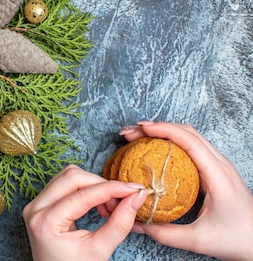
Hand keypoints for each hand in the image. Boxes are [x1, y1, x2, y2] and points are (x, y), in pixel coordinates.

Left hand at [22, 165, 147, 260]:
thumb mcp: (99, 250)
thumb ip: (119, 224)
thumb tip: (137, 197)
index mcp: (45, 222)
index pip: (83, 195)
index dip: (112, 189)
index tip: (135, 189)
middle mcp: (35, 208)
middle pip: (73, 177)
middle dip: (102, 185)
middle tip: (122, 202)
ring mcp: (35, 203)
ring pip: (68, 176)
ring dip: (94, 185)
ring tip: (109, 207)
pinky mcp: (40, 202)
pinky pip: (63, 182)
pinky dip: (85, 188)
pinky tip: (97, 204)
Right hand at [120, 121, 252, 260]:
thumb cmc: (238, 240)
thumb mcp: (198, 240)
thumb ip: (165, 233)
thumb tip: (136, 224)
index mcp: (218, 176)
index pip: (189, 141)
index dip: (163, 129)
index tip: (140, 129)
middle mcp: (220, 165)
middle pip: (187, 132)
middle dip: (156, 127)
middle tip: (130, 133)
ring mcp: (219, 165)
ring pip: (190, 136)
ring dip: (163, 131)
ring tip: (138, 136)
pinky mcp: (216, 170)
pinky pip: (192, 147)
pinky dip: (171, 141)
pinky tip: (155, 150)